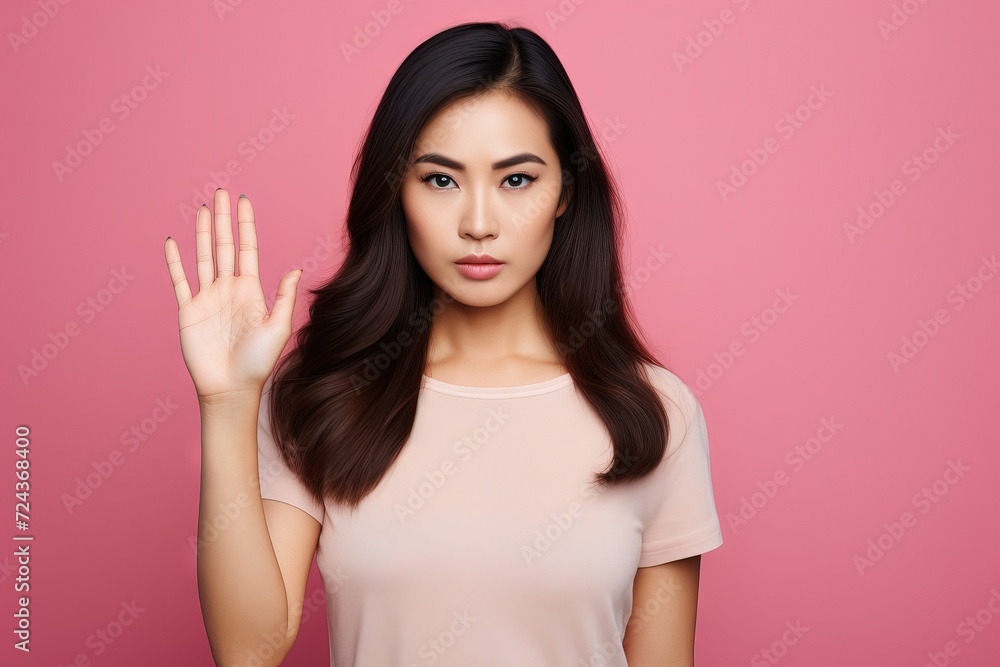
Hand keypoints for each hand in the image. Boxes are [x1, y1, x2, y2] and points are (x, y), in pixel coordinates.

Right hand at [163, 189, 301, 401]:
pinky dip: (175, 261)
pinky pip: (180, 280)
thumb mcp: (278, 328)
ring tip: (203, 208)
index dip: (245, 224)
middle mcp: (229, 289)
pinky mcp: (189, 311)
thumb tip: (295, 268)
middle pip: (224, 245)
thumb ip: (283, 297)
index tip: (244, 200)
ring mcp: (208, 298)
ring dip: (203, 232)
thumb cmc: (258, 363)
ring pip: (203, 256)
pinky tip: (173, 241)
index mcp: (251, 290)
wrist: (231, 388)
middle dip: (224, 218)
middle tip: (221, 191)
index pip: (247, 248)